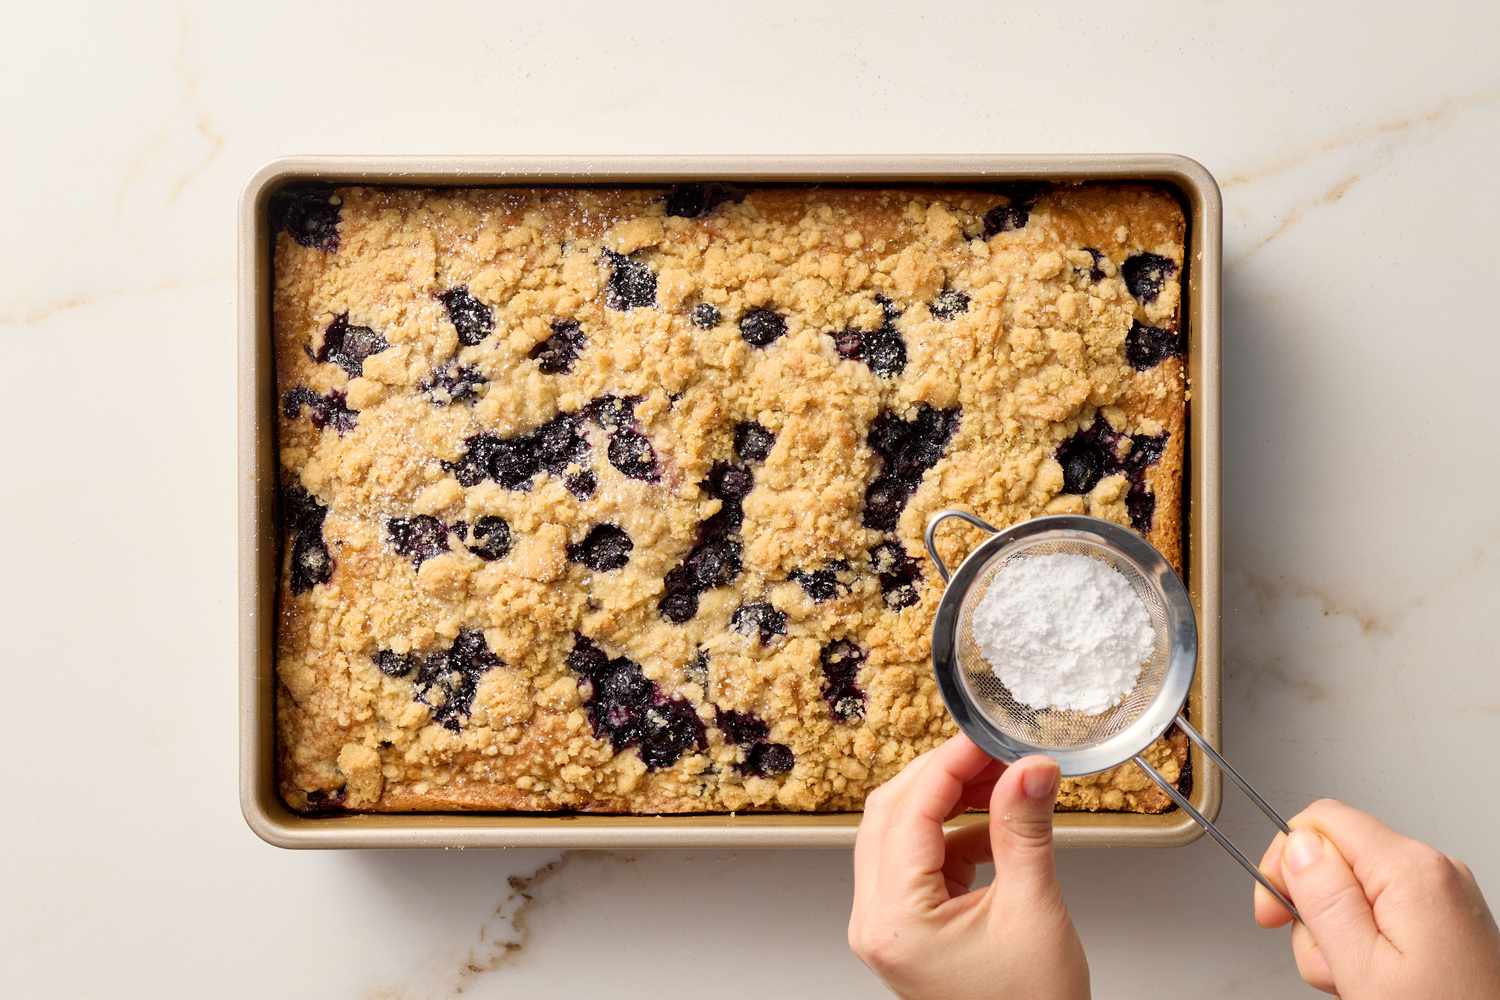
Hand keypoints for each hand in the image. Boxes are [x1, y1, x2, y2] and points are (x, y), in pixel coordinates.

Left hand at [848, 734, 1087, 999]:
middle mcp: (875, 921)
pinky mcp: (909, 928)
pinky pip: (920, 861)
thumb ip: (1025, 830)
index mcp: (892, 919)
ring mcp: (887, 925)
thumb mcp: (1033, 910)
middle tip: (995, 752)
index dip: (948, 763)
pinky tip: (999, 829)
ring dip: (950, 803)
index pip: (908, 811)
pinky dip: (956, 836)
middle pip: (892, 814)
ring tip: (1004, 784)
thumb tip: (1029, 768)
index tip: (987, 735)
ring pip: (902, 833)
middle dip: (944, 775)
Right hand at [1255, 798, 1499, 996]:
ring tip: (1360, 981)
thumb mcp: (1363, 968)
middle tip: (1330, 961)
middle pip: (1337, 857)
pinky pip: (1383, 909)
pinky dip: (1368, 943)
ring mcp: (1445, 894)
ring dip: (1340, 935)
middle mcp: (1435, 870)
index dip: (1285, 860)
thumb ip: (1324, 898)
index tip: (1273, 908)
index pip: (1322, 819)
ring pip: (1356, 888)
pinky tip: (1380, 980)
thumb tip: (1298, 845)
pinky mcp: (1447, 917)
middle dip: (1316, 909)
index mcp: (1413, 871)